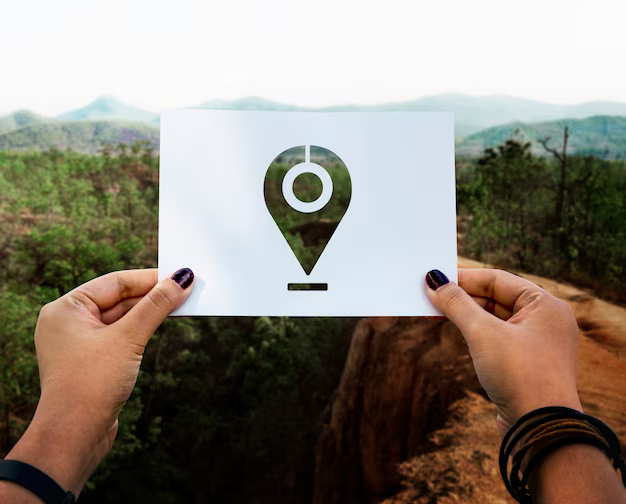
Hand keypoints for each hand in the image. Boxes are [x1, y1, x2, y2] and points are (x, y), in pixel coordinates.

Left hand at [4, 268, 193, 497]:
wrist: (74, 437)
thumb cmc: (90, 385)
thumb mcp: (129, 338)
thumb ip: (156, 306)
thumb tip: (181, 279)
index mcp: (66, 308)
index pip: (116, 282)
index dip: (150, 278)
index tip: (180, 275)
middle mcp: (69, 322)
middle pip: (120, 298)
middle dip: (153, 295)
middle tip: (187, 289)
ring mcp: (80, 342)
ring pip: (123, 317)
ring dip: (150, 312)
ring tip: (182, 305)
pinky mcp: (93, 360)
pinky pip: (122, 335)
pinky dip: (143, 330)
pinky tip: (163, 324)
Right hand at [425, 268, 581, 436]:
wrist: (540, 430)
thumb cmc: (520, 375)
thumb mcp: (482, 333)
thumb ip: (456, 304)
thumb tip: (434, 281)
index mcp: (545, 305)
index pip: (497, 279)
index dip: (464, 278)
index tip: (434, 278)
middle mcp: (545, 321)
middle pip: (495, 298)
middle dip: (462, 297)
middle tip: (429, 295)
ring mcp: (536, 344)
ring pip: (494, 319)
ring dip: (466, 315)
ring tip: (436, 312)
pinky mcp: (526, 364)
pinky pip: (496, 338)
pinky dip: (475, 333)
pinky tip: (456, 332)